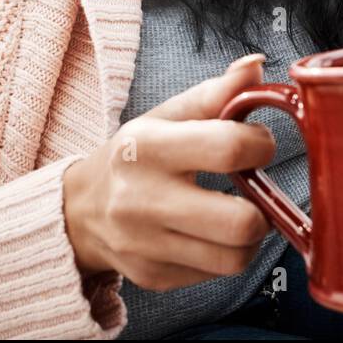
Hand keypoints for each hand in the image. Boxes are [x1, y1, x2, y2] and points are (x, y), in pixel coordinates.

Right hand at [61, 53, 275, 291]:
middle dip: (262, 209)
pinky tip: (206, 236)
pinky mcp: (152, 277)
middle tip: (252, 195)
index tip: (258, 145)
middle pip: (240, 222)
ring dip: (248, 238)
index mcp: (146, 146)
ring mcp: (145, 245)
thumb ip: (215, 93)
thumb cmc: (134, 156)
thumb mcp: (166, 116)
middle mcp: (141, 199)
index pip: (228, 149)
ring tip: (234, 218)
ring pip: (235, 258)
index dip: (261, 145)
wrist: (80, 209)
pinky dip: (221, 256)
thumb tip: (256, 65)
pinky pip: (214, 275)